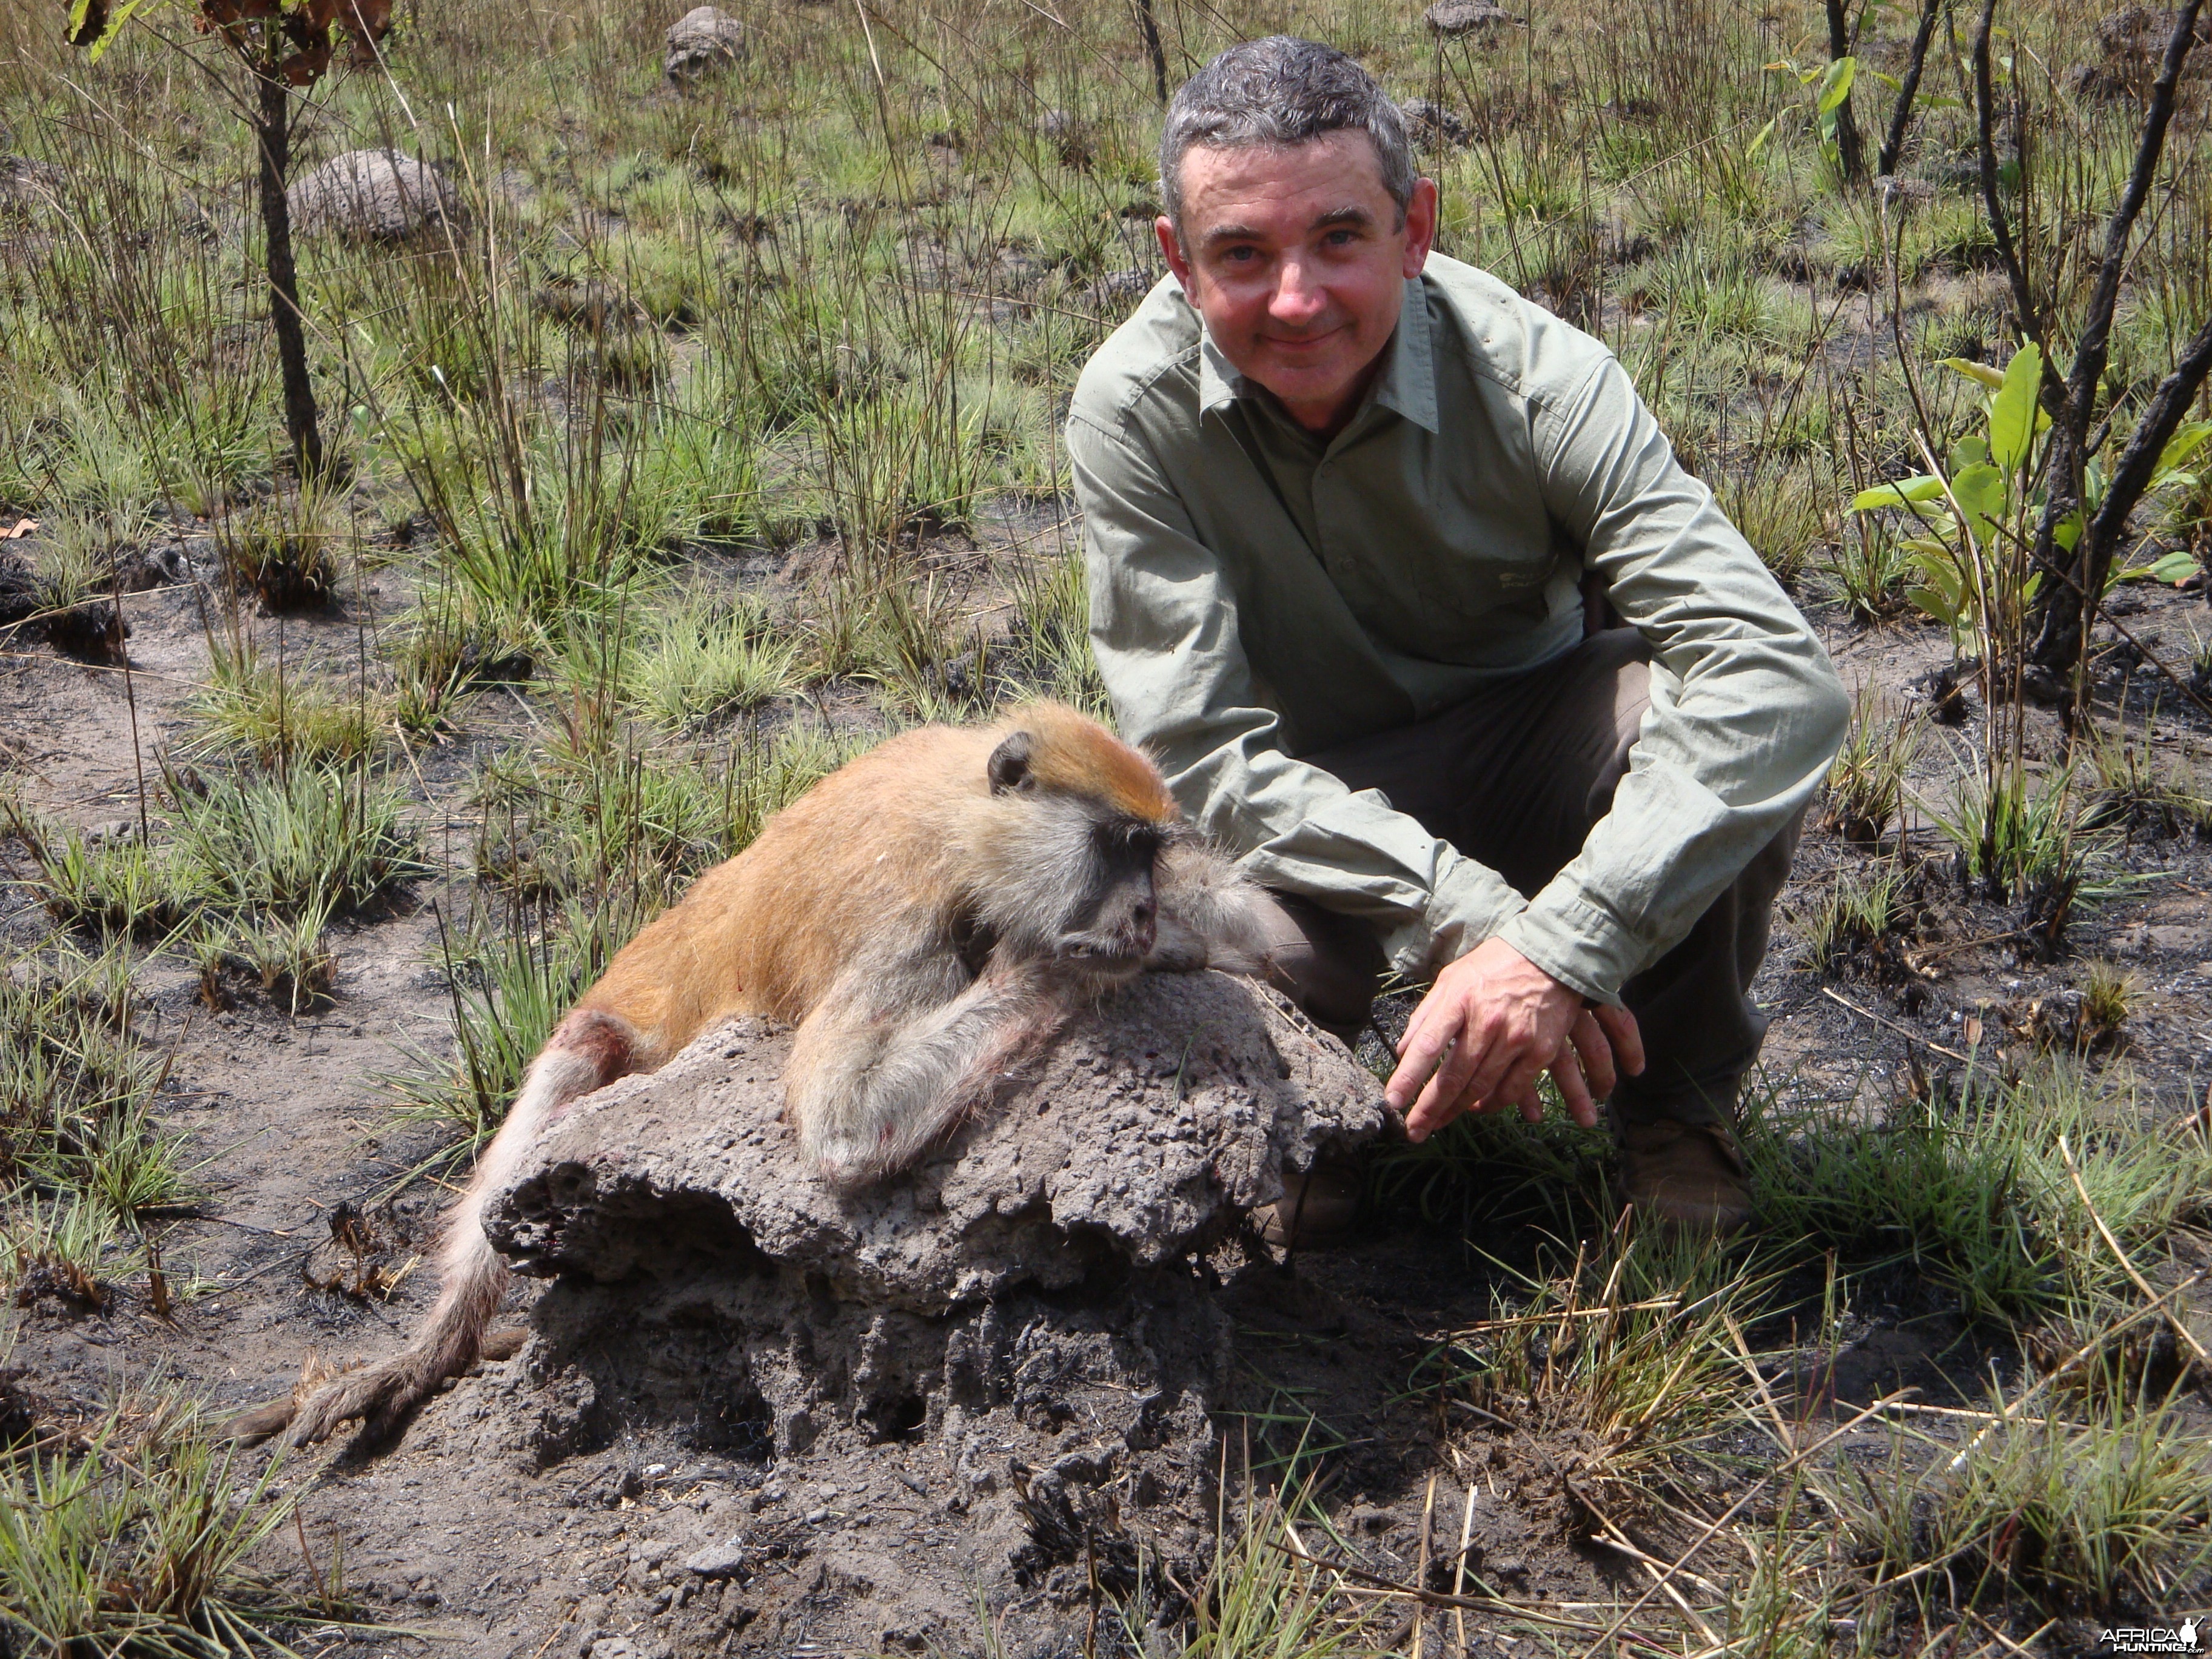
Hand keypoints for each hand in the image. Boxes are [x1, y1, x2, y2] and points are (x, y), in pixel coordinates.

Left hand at [1383, 938, 1644, 1140]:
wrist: (1552, 955)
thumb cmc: (1494, 966)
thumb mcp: (1452, 978)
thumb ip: (1426, 1015)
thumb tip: (1403, 1052)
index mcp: (1459, 999)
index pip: (1427, 1046)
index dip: (1408, 1078)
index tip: (1392, 1103)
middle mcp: (1487, 1021)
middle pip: (1453, 1076)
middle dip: (1429, 1108)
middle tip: (1413, 1131)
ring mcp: (1516, 1038)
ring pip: (1481, 1088)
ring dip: (1457, 1111)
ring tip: (1438, 1124)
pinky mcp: (1541, 1051)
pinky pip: (1513, 1089)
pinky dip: (1493, 1104)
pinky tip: (1478, 1109)